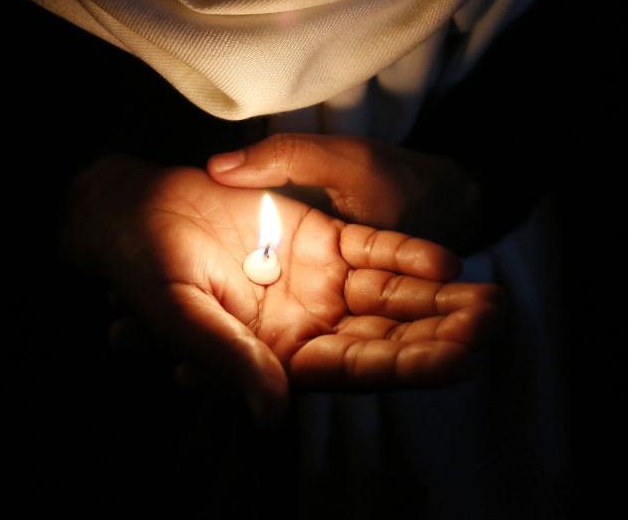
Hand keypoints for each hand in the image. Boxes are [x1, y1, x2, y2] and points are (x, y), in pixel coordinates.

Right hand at [62, 154, 504, 426]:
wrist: (135, 211)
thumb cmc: (145, 270)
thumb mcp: (182, 317)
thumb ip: (229, 361)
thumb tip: (274, 416)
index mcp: (275, 356)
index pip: (350, 370)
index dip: (403, 367)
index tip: (457, 362)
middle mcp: (306, 326)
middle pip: (385, 338)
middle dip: (439, 336)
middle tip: (491, 330)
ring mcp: (318, 282)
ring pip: (390, 298)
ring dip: (439, 302)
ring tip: (493, 304)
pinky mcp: (322, 241)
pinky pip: (374, 251)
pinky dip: (407, 256)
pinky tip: (448, 263)